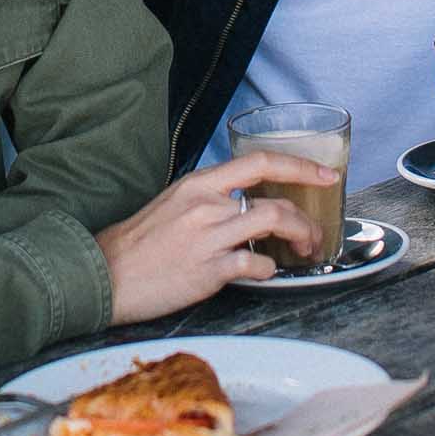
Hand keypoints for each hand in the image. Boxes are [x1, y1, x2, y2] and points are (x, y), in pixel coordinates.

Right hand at [95, 152, 338, 324]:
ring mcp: (209, 237)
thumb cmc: (141, 241)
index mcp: (200, 183)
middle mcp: (207, 205)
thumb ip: (211, 197)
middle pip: (276, 199)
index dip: (300, 166)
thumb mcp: (175, 201)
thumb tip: (246, 202)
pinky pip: (255, 266)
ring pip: (273, 224)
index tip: (326, 174)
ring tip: (305, 250)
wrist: (107, 273)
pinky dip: (269, 271)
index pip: (260, 161)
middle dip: (307, 217)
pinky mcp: (208, 270)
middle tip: (316, 233)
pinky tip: (265, 273)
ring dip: (300, 238)